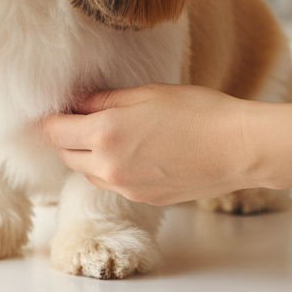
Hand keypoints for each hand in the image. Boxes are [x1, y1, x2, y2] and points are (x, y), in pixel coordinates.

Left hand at [41, 84, 258, 205]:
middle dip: (67, 137)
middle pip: (66, 155)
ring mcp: (126, 187)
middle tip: (82, 117)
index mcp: (104, 135)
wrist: (239, 148)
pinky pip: (113, 184)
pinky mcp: (144, 199)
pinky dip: (111, 169)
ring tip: (111, 133)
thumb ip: (104, 100)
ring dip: (88, 155)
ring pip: (87, 173)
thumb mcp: (145, 93)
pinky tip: (133, 151)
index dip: (52, 119)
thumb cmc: (197, 112)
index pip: (54, 132)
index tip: (58, 109)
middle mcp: (108, 166)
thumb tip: (77, 102)